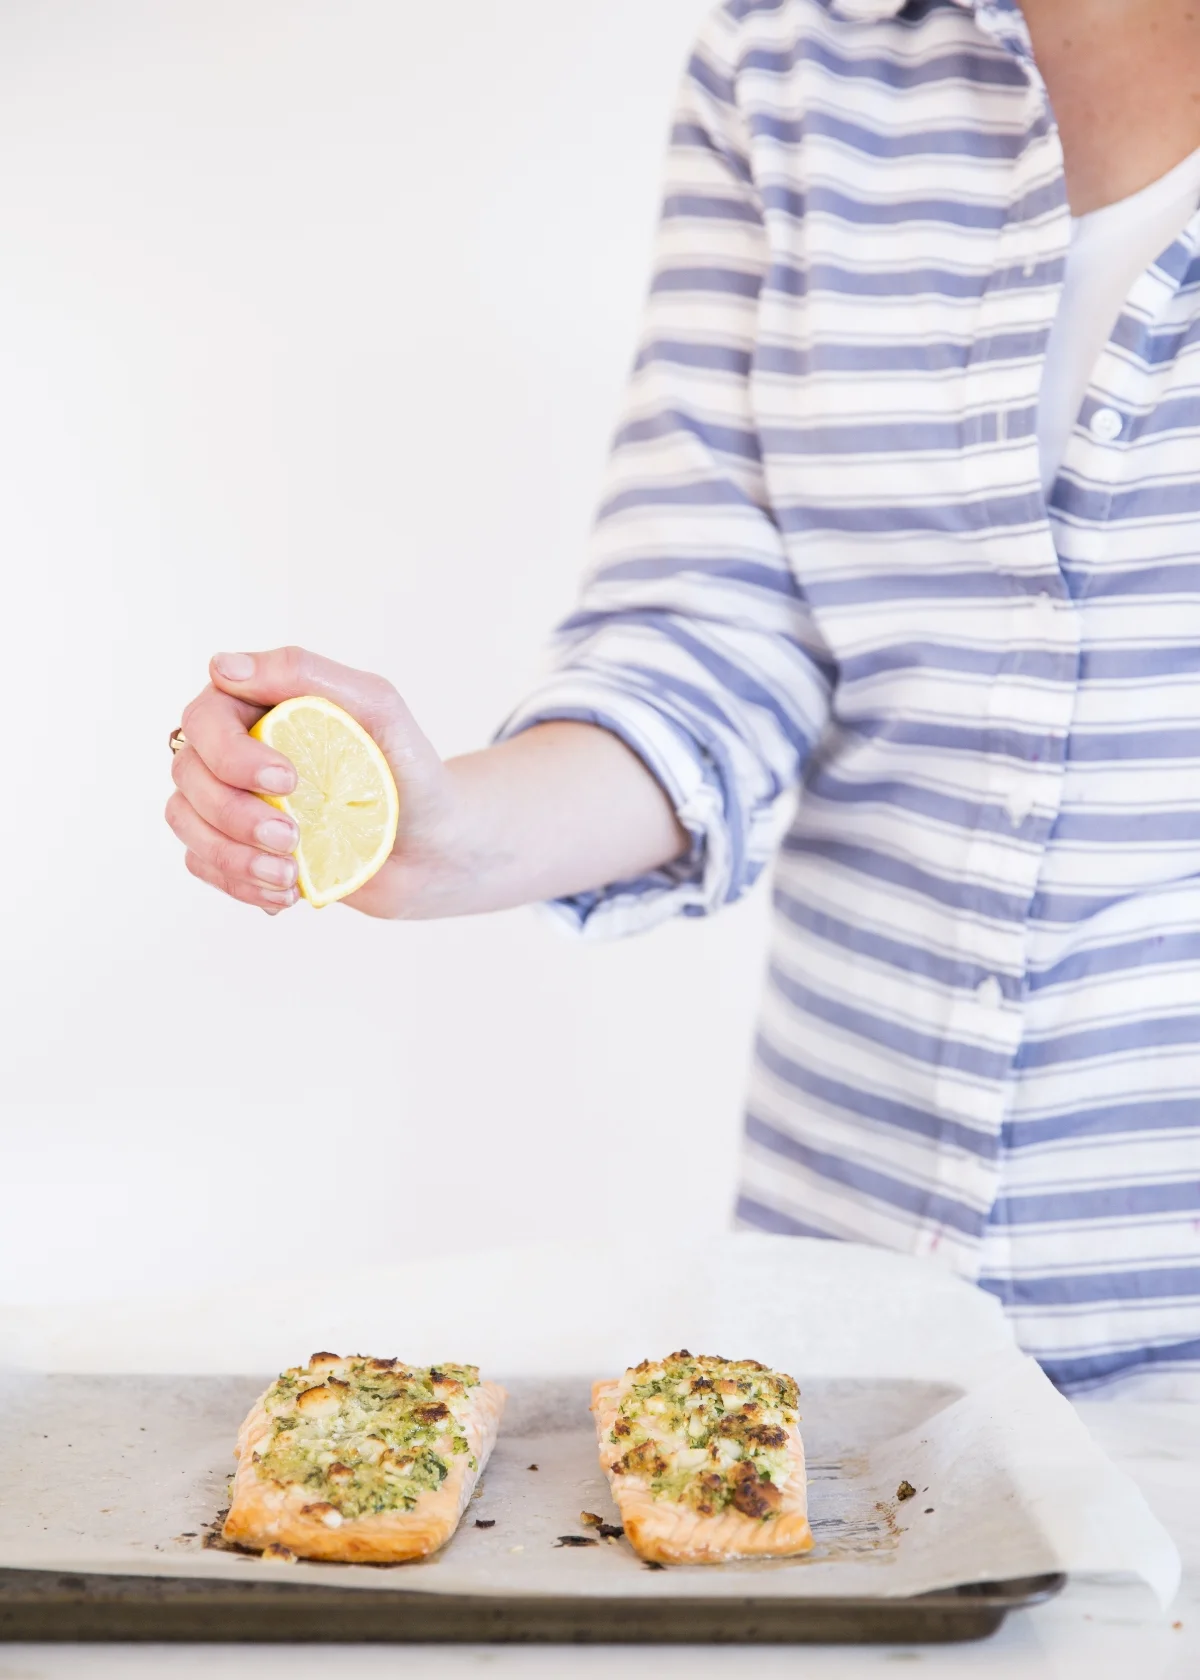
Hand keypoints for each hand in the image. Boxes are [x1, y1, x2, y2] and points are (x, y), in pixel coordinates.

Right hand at [166, 647, 457, 916]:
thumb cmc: (406, 769)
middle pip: (188, 773)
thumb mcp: (375, 707)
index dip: (231, 753)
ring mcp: (229, 797)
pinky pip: (204, 864)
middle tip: (291, 837)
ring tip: (289, 875)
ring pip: (186, 821)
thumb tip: (223, 667)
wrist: (430, 844)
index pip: (206, 718)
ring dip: (232, 855)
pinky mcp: (235, 845)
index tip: (287, 780)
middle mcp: (232, 747)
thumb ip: (304, 674)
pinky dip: (240, 883)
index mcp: (256, 703)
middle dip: (234, 813)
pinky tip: (286, 892)